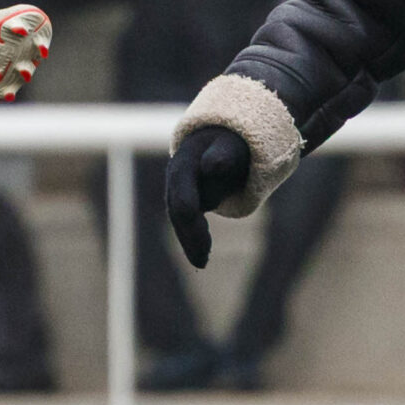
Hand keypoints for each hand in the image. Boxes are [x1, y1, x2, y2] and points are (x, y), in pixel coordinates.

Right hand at [165, 127, 251, 268]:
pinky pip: (186, 224)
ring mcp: (177, 191)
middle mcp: (174, 180)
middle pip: (177, 212)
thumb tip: (211, 167)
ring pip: (179, 221)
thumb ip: (222, 156)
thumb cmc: (228, 144)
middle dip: (190, 236)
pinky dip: (192, 240)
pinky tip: (202, 257)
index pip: (182, 196)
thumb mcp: (230, 147)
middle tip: (203, 260)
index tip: (203, 237)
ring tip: (202, 262)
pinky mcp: (185, 202)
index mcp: (183, 165)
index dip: (190, 218)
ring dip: (189, 242)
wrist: (219, 142)